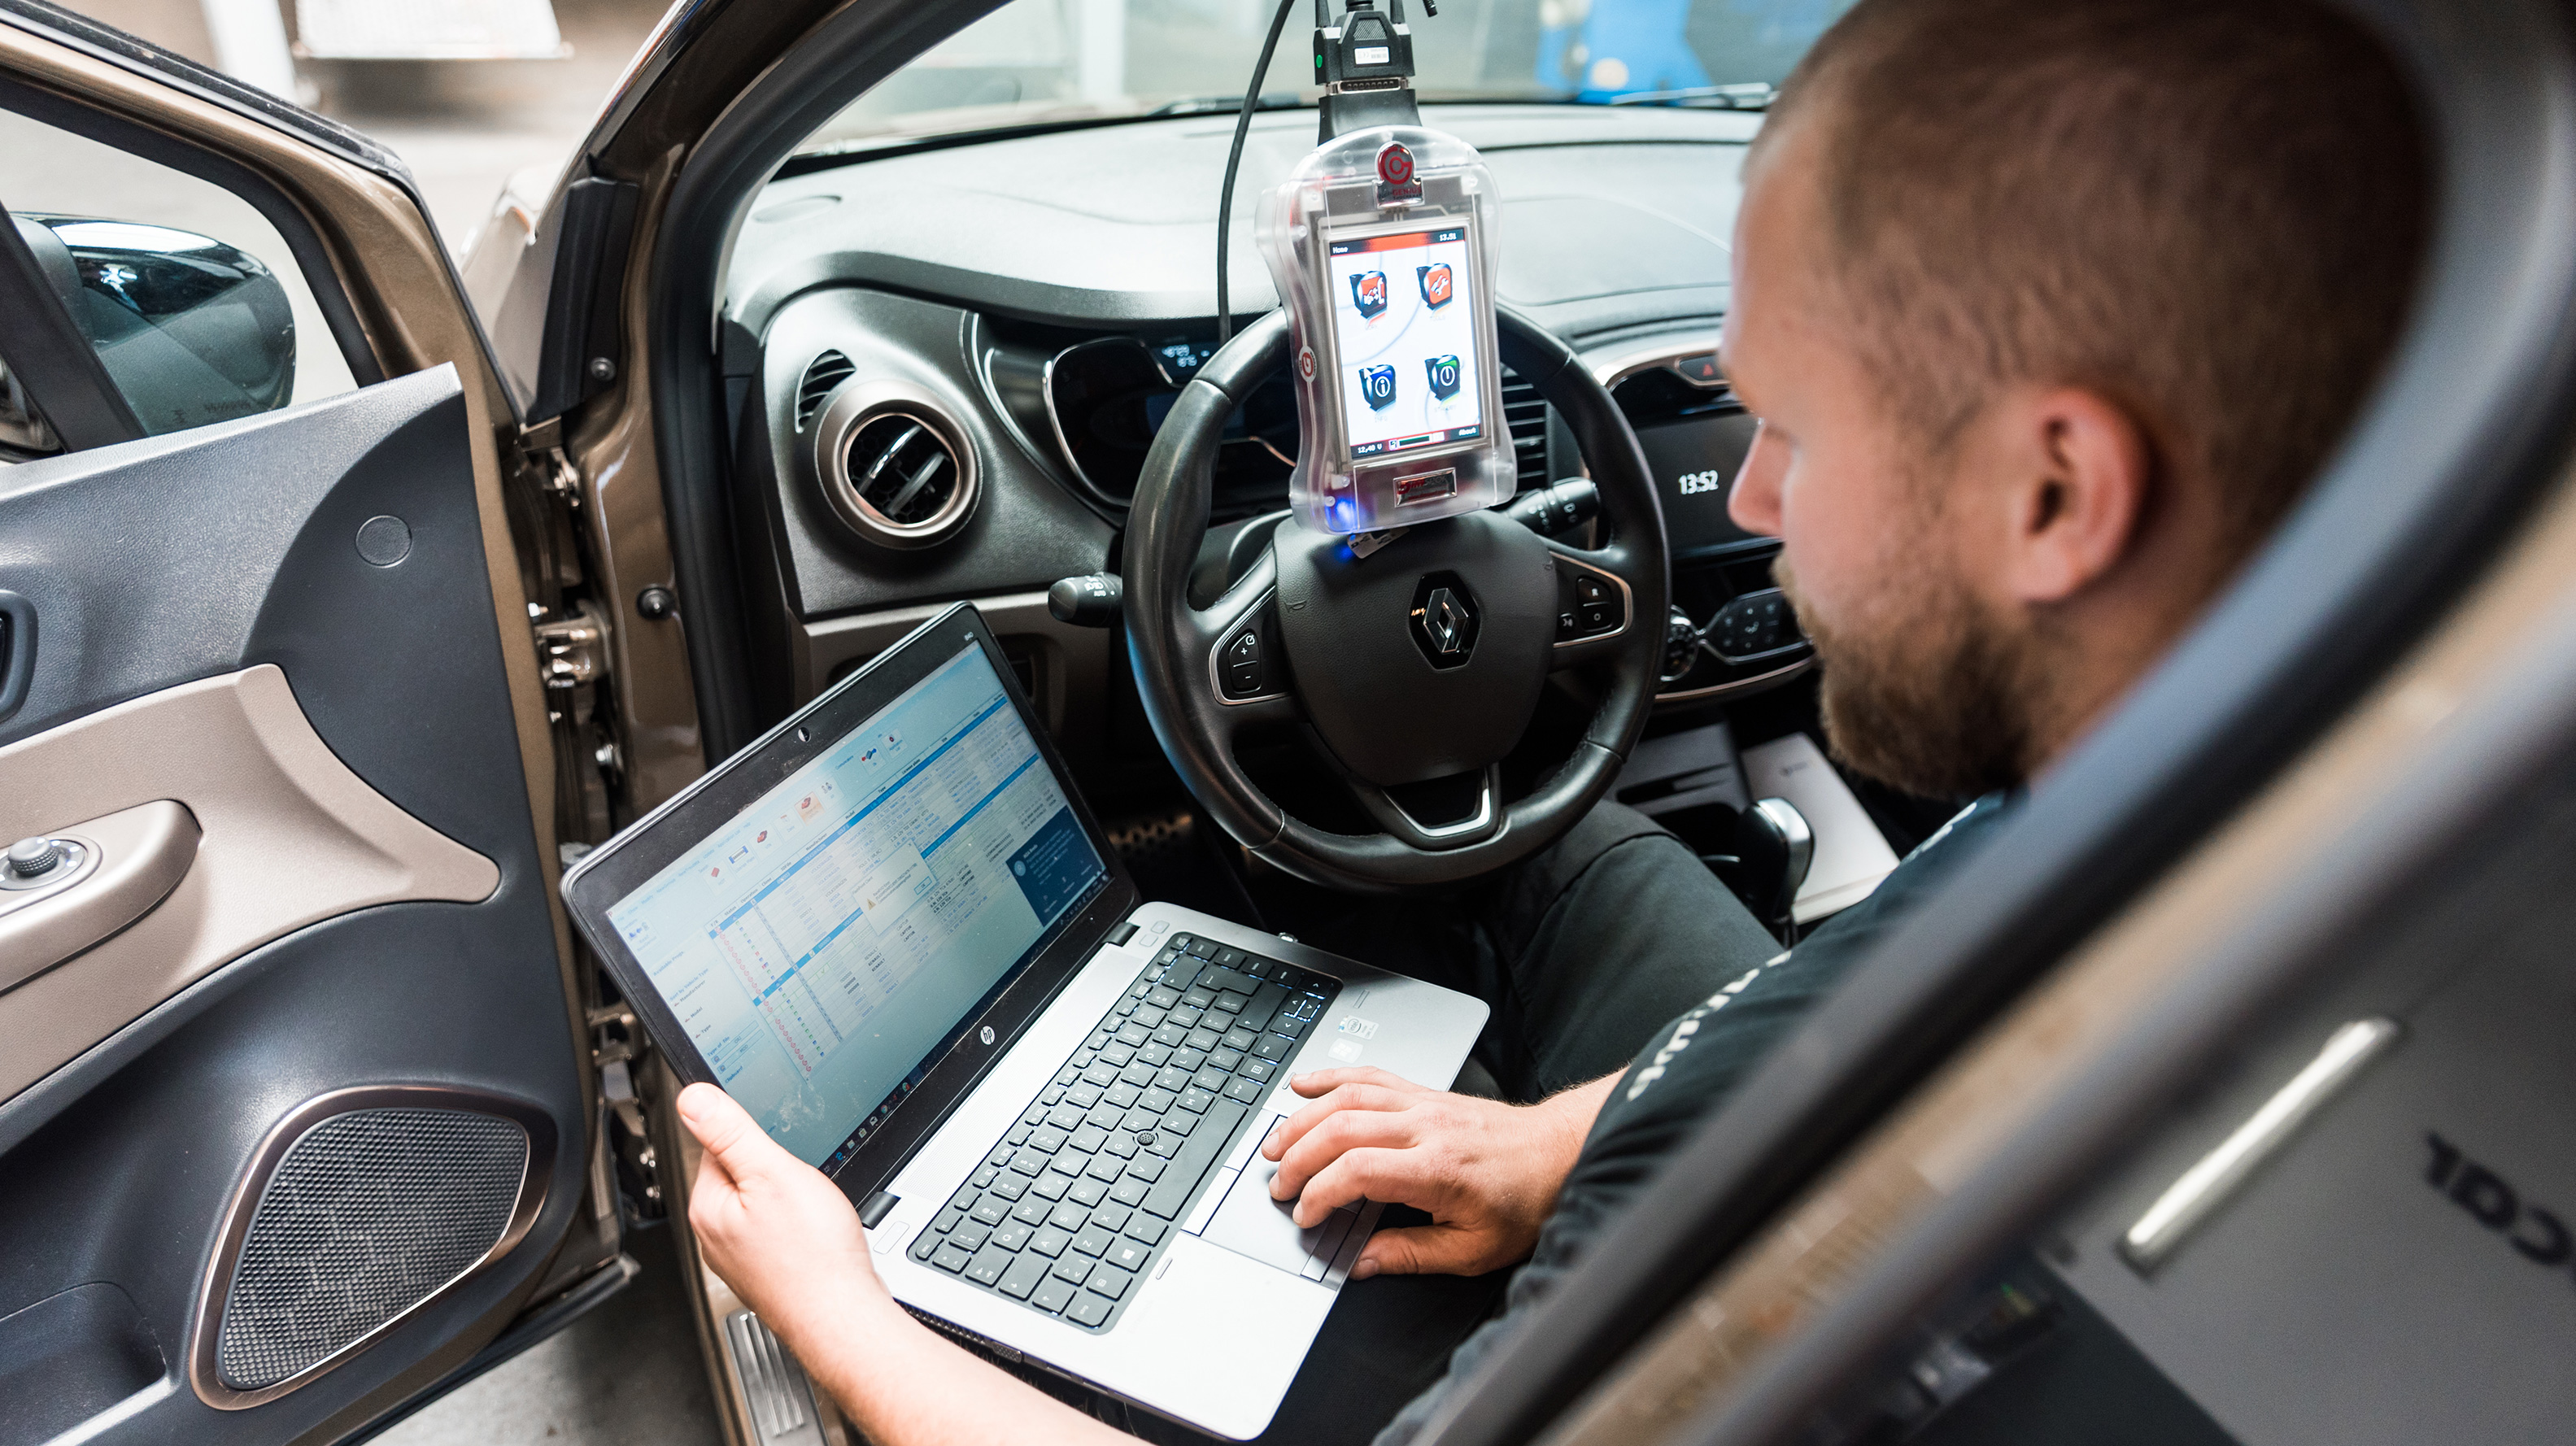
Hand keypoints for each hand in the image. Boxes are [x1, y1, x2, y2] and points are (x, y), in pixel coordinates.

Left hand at [677, 1082, 891, 1345]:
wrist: (842, 1317)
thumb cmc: (811, 1256)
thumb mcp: (772, 1174)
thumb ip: (730, 1133)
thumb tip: (692, 1098)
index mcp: (708, 1207)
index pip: (716, 1146)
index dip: (752, 1136)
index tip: (776, 1141)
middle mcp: (716, 1237)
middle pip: (740, 1175)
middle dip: (771, 1169)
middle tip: (801, 1182)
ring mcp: (741, 1258)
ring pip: (761, 1206)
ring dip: (786, 1199)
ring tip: (810, 1211)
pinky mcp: (768, 1272)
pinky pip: (777, 1232)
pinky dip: (797, 1227)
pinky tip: (815, 1235)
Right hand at [1260, 1067, 1606, 1279]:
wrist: (1557, 1155)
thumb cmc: (1523, 1201)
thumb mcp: (1473, 1249)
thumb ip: (1412, 1254)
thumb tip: (1361, 1262)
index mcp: (1436, 1169)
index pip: (1357, 1170)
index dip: (1320, 1194)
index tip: (1306, 1215)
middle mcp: (1425, 1128)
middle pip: (1340, 1128)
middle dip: (1298, 1158)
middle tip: (1278, 1186)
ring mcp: (1422, 1103)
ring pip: (1347, 1097)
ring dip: (1303, 1118)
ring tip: (1275, 1144)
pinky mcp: (1423, 1093)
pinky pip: (1370, 1075)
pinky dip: (1331, 1077)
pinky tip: (1305, 1085)